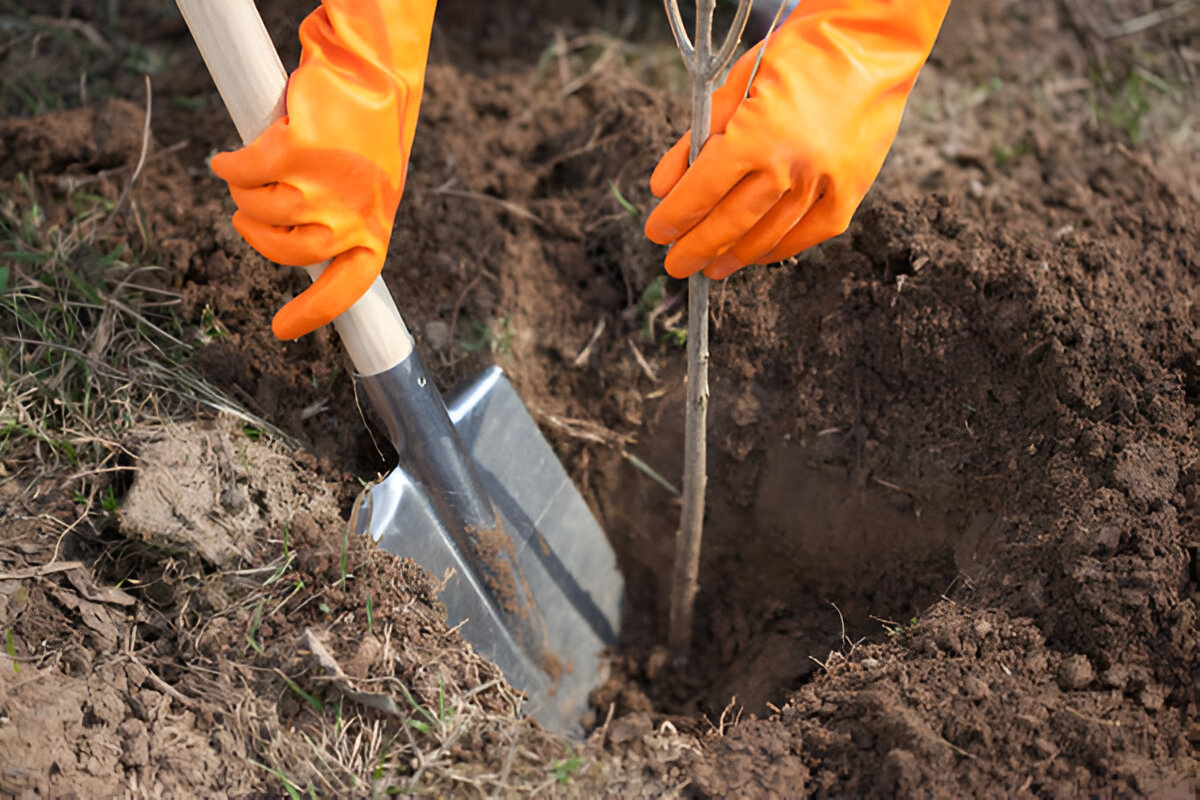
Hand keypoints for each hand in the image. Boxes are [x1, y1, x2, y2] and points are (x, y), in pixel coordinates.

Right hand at [210, 0, 435, 339]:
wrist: (371, 73)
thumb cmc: (367, 133)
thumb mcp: (369, 189)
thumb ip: (341, 222)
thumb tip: (299, 251)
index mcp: (374, 232)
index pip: (346, 290)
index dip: (313, 314)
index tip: (282, 332)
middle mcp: (352, 217)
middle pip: (287, 252)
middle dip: (258, 235)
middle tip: (248, 214)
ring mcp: (325, 186)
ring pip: (261, 210)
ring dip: (245, 194)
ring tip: (249, 173)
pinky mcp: (298, 151)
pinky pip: (246, 171)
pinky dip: (231, 166)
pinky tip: (228, 159)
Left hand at [645, 0, 949, 279]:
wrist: (871, 44)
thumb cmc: (797, 56)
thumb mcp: (736, 84)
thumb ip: (696, 139)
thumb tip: (663, 187)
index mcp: (756, 135)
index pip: (703, 190)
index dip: (675, 216)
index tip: (656, 233)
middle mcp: (791, 166)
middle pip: (731, 223)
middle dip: (697, 248)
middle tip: (676, 264)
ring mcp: (824, 184)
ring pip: (768, 236)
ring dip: (734, 256)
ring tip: (711, 266)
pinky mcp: (850, 192)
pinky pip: (807, 235)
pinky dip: (777, 249)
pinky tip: (755, 256)